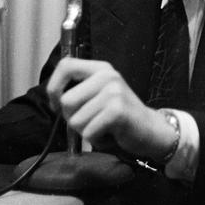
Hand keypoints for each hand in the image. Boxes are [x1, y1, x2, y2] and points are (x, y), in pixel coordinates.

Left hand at [46, 58, 176, 162]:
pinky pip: (88, 132)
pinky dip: (96, 139)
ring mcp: (114, 92)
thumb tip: (53, 99)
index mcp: (100, 68)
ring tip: (103, 127)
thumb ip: (79, 90)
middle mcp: (107, 75)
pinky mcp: (117, 111)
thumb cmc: (120, 116)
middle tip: (91, 120)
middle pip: (66, 100)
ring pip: (75, 120)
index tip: (57, 104)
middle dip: (72, 118)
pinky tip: (110, 134)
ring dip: (86, 130)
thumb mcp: (100, 94)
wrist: (151, 130)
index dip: (54, 87)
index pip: (65, 66)